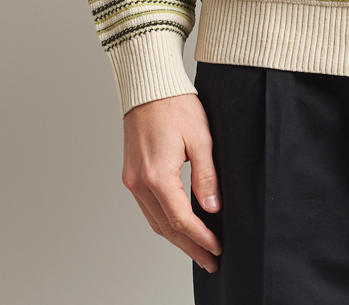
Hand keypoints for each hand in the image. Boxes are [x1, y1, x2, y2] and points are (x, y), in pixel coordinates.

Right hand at [122, 93, 222, 272]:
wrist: (148, 87)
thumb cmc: (175, 105)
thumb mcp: (201, 138)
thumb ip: (206, 176)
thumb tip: (212, 208)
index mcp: (157, 176)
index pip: (181, 220)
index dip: (200, 238)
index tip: (217, 248)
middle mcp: (139, 183)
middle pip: (165, 227)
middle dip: (189, 247)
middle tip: (210, 261)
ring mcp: (132, 180)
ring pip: (154, 221)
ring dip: (176, 238)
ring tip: (198, 250)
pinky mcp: (132, 174)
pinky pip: (148, 208)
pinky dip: (164, 221)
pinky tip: (178, 226)